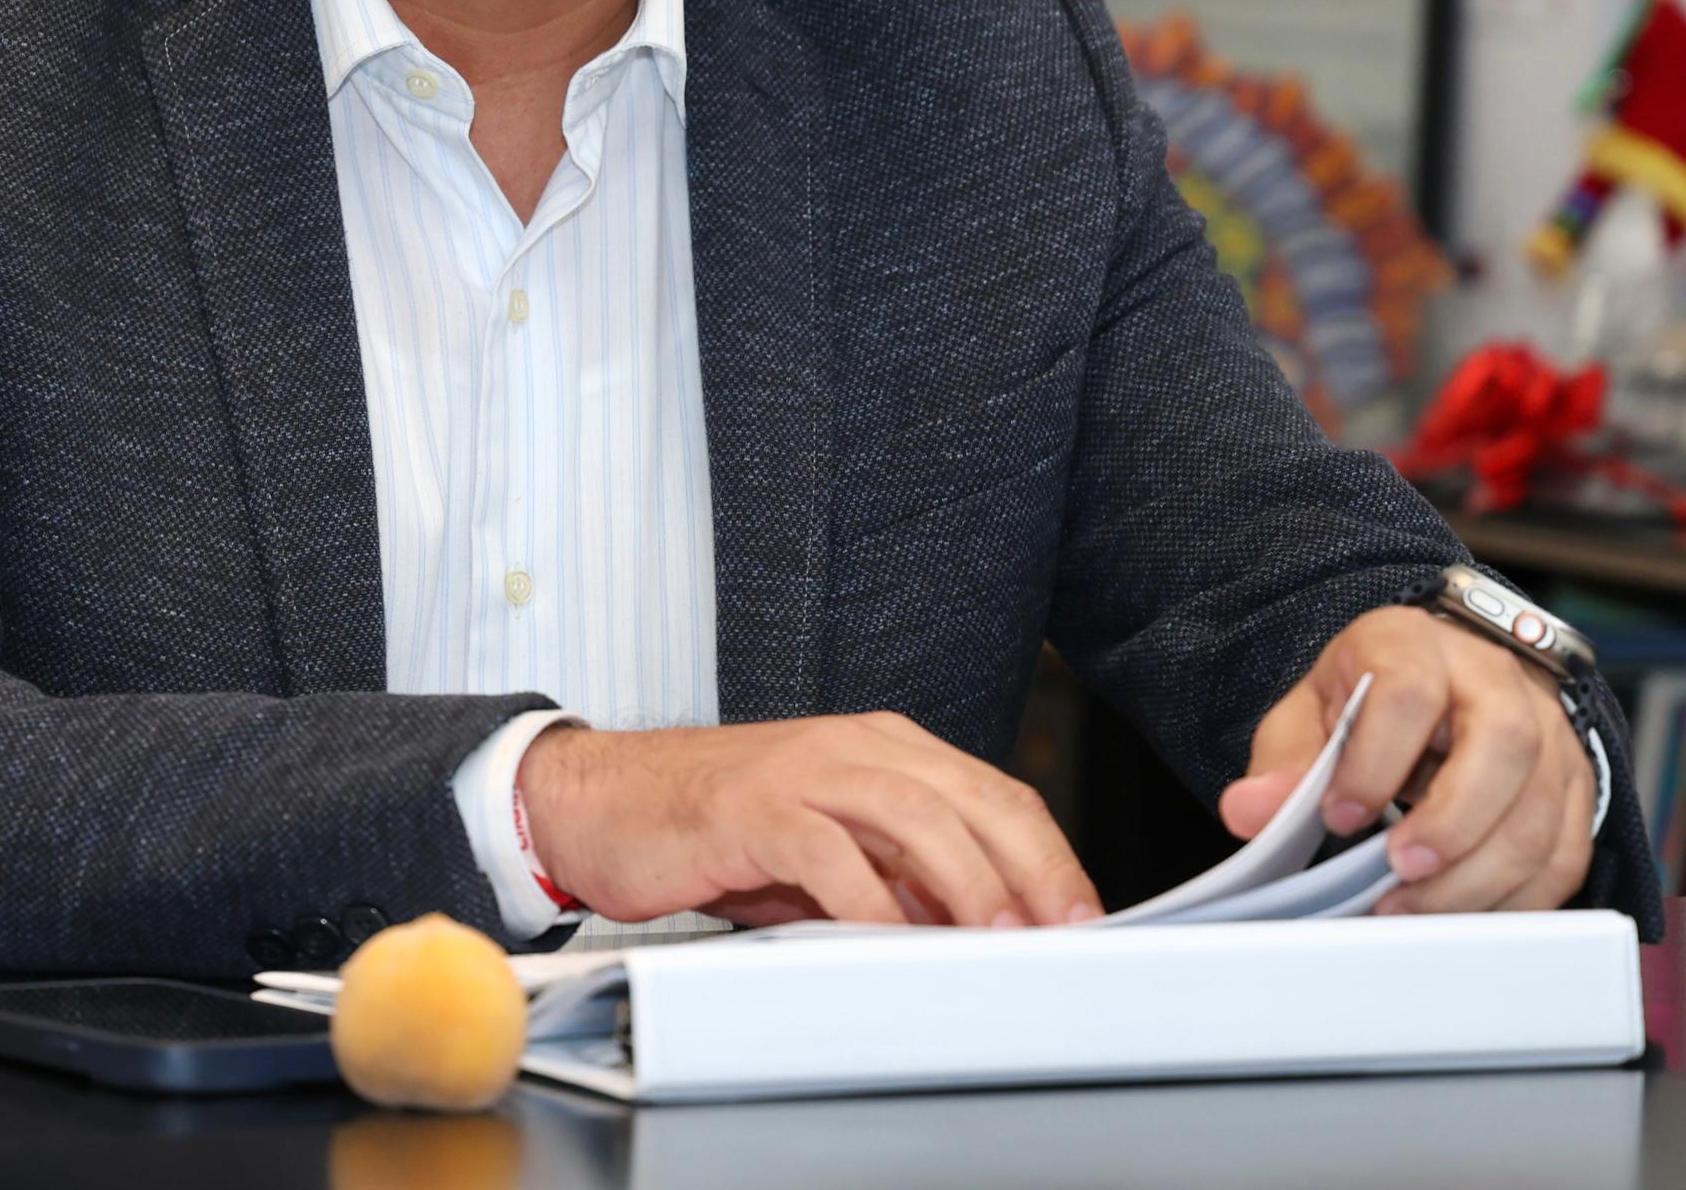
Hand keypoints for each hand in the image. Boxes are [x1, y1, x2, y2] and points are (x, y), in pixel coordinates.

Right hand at [517, 714, 1101, 929]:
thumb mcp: (827, 852)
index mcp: (881, 748)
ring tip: (993, 936)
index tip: (1084, 917)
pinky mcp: (746, 808)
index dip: (1047, 854)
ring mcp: (799, 771)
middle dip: (1028, 867)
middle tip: (1062, 932)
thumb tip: (978, 933)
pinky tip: (889, 939)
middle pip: (967, 796)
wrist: (602, 802)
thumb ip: (899, 876)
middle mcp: (850, 746)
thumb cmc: (717, 831)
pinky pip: (822, 849)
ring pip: (909, 812)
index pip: (992, 791)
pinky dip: (866, 897)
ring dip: (963, 879)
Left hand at [1217, 605, 1593, 913]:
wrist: (1440, 682)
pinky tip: (1466, 915)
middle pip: (1504, 746)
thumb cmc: (1369, 700)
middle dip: (1451, 823)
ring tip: (1415, 908)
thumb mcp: (1311, 713)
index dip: (1376, 760)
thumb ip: (1283, 763)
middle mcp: (1495, 681)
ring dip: (1480, 875)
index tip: (1339, 816)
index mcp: (1415, 646)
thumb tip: (1251, 812)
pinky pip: (1565, 853)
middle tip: (1397, 873)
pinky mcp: (1574, 787)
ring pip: (1541, 808)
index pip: (1409, 692)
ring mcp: (1548, 733)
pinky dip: (1518, 899)